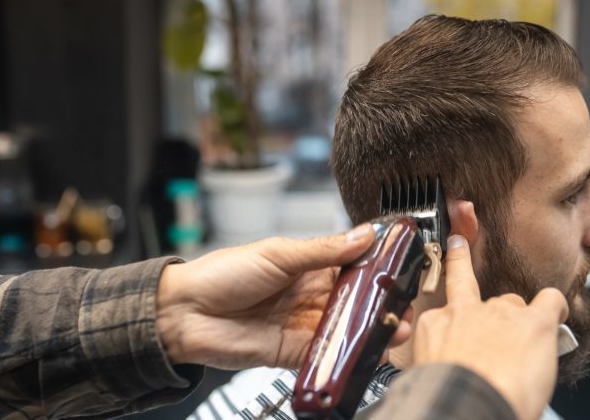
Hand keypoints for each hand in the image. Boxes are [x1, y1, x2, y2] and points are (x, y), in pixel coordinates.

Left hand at [156, 224, 411, 368]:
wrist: (184, 314)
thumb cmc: (222, 274)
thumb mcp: (278, 254)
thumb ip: (323, 250)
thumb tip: (363, 235)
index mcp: (308, 265)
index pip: (352, 263)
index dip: (377, 264)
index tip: (403, 263)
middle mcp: (310, 295)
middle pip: (356, 298)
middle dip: (382, 300)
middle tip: (405, 301)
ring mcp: (304, 324)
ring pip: (347, 327)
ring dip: (372, 327)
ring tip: (396, 326)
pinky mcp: (295, 352)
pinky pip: (328, 354)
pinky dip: (349, 353)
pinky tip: (369, 349)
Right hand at [412, 234, 568, 419]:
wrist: (469, 405)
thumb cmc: (449, 399)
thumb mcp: (429, 370)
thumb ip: (442, 353)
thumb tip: (454, 362)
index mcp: (435, 325)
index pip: (448, 290)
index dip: (457, 261)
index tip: (457, 243)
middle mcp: (467, 311)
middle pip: (487, 301)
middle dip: (495, 318)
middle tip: (500, 346)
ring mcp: (501, 313)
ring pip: (515, 305)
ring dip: (521, 323)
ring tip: (523, 352)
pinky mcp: (533, 323)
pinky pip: (550, 301)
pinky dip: (555, 307)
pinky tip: (557, 314)